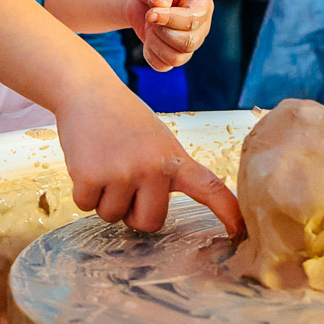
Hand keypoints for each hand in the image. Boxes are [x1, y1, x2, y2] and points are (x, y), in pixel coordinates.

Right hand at [55, 83, 242, 234]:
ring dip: (104, 198)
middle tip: (124, 180)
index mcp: (175, 159)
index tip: (239, 232)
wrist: (88, 91)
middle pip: (150, 222)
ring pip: (112, 216)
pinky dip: (83, 192)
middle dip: (133, 212)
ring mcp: (124, 172)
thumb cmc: (123, 120)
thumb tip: (153, 214)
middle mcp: (155, 168)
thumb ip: (164, 172)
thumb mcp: (157, 141)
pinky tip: (87, 162)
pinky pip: (86, 207)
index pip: (209, 188)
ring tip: (105, 162)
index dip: (227, 212)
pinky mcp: (92, 176)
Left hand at [127, 0, 213, 70]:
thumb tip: (160, 6)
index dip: (170, 19)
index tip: (151, 12)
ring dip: (155, 43)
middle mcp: (201, 27)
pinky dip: (151, 54)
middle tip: (151, 17)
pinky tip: (150, 39)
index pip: (193, 20)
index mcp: (202, 4)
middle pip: (188, 43)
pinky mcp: (176, 56)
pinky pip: (164, 66)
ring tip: (151, 27)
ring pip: (177, 58)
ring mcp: (190, 44)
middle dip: (162, 32)